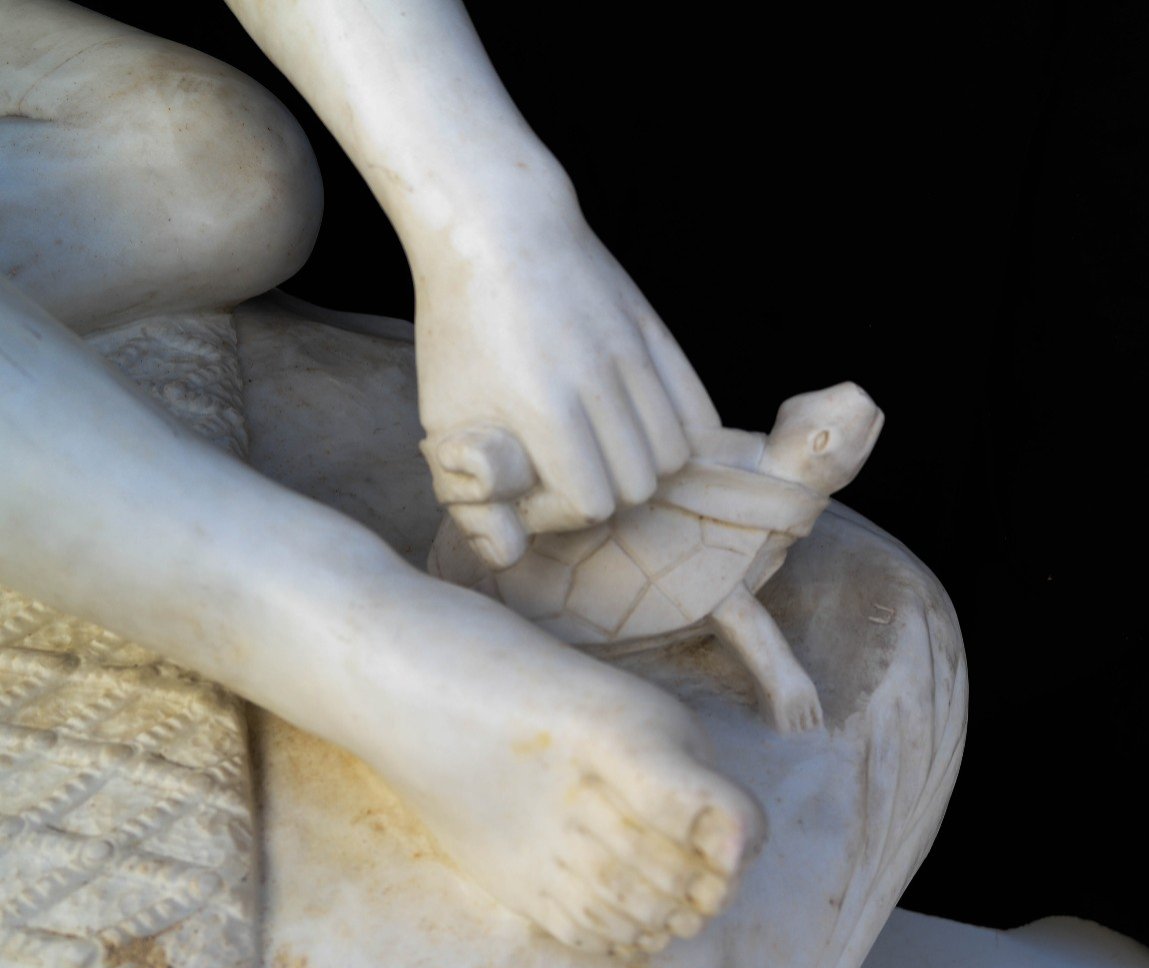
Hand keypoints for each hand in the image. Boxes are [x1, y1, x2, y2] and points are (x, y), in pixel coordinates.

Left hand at [417, 214, 719, 567]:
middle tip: (564, 470)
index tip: (530, 488)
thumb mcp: (443, 416)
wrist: (494, 226)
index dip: (559, 511)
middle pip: (639, 486)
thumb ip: (472, 497)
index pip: (591, 503)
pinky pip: (697, 409)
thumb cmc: (460, 328)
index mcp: (544, 407)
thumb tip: (508, 555)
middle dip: (601, 492)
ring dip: (640, 466)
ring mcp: (635, 354)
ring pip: (676, 454)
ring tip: (599, 449)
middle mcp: (600, 383)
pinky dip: (680, 435)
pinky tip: (641, 431)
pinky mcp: (655, 332)